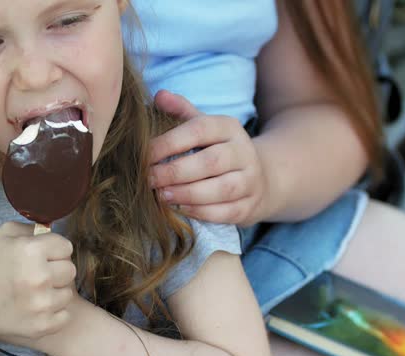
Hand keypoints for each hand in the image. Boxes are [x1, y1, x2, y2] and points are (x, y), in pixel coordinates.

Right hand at [0, 222, 76, 339]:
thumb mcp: (3, 236)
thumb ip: (30, 228)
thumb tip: (51, 230)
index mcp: (31, 251)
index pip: (66, 247)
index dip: (54, 251)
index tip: (42, 257)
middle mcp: (39, 277)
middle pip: (70, 270)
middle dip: (56, 271)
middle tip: (38, 275)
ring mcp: (42, 304)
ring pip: (68, 293)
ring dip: (54, 292)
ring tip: (34, 292)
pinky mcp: (43, 325)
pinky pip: (64, 315)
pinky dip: (52, 313)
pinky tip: (34, 307)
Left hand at [149, 90, 269, 225]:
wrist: (259, 178)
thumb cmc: (217, 150)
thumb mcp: (203, 127)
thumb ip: (181, 111)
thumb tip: (159, 95)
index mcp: (229, 128)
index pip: (199, 130)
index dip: (169, 142)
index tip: (144, 154)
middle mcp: (244, 152)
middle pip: (211, 162)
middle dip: (175, 172)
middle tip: (148, 179)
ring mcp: (250, 181)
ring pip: (221, 189)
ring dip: (187, 193)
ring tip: (161, 195)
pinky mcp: (249, 206)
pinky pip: (226, 212)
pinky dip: (200, 212)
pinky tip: (179, 208)